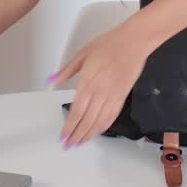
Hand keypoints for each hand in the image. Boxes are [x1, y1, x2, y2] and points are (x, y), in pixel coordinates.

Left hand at [50, 25, 149, 147]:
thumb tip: (52, 79)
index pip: (76, 111)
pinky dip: (104, 126)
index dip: (69, 126)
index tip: (63, 135)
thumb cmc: (110, 44)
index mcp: (87, 82)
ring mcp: (113, 95)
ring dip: (89, 134)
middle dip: (76, 135)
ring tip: (81, 143)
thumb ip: (68, 70)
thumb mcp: (83, 53)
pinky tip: (98, 131)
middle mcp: (100, 92)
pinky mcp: (123, 96)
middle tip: (68, 145)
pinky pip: (112, 115)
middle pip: (86, 120)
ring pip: (99, 121)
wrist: (134, 42)